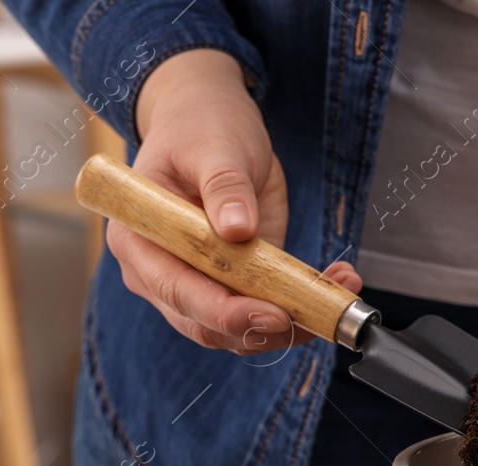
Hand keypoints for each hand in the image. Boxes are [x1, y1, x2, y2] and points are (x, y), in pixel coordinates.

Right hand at [111, 49, 361, 353]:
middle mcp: (161, 274)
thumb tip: (236, 229)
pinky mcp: (233, 285)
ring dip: (291, 322)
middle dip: (262, 326)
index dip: (225, 311)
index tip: (272, 312)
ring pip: (239, 331)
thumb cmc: (200, 128)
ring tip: (337, 290)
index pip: (177, 292)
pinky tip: (335, 283)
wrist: (210, 123)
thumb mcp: (214, 146)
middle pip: (208, 325)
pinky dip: (300, 308)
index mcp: (140, 241)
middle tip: (313, 312)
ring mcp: (197, 285)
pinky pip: (262, 312)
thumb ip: (224, 186)